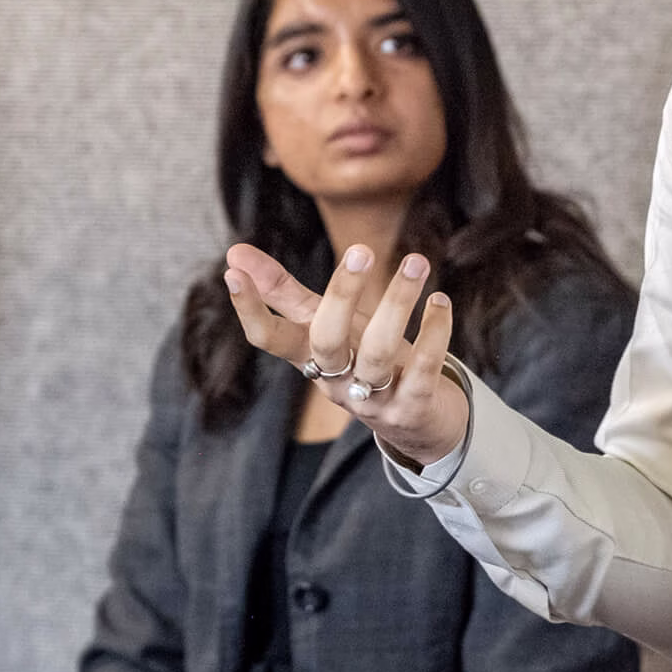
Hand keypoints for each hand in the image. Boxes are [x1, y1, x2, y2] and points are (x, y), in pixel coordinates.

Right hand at [225, 241, 469, 466]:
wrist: (417, 422)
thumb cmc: (362, 358)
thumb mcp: (323, 325)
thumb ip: (281, 292)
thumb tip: (233, 253)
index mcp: (309, 357)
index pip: (269, 339)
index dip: (250, 309)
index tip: (232, 271)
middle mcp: (335, 380)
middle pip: (326, 341)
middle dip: (342, 295)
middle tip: (362, 250)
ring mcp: (373, 399)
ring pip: (378, 353)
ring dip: (398, 303)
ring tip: (417, 261)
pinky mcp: (412, 407)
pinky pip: (422, 371)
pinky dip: (433, 334)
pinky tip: (439, 302)